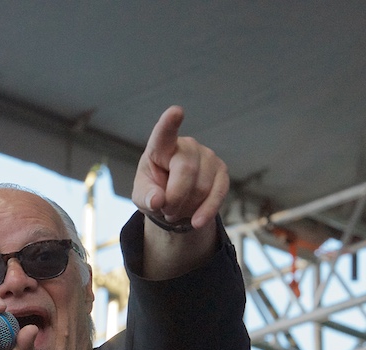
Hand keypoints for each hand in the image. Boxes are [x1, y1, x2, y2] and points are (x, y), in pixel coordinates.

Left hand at [132, 106, 228, 230]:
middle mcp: (187, 146)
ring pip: (202, 187)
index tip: (176, 111)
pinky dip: (206, 211)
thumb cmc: (155, 191)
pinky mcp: (222, 172)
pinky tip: (197, 221)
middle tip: (166, 210)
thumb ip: (146, 198)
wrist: (174, 201)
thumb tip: (157, 200)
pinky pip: (218, 194)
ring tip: (177, 209)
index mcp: (161, 147)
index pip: (164, 133)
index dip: (170, 123)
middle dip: (175, 198)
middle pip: (186, 171)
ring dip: (187, 207)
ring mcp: (207, 156)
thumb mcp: (142, 196)